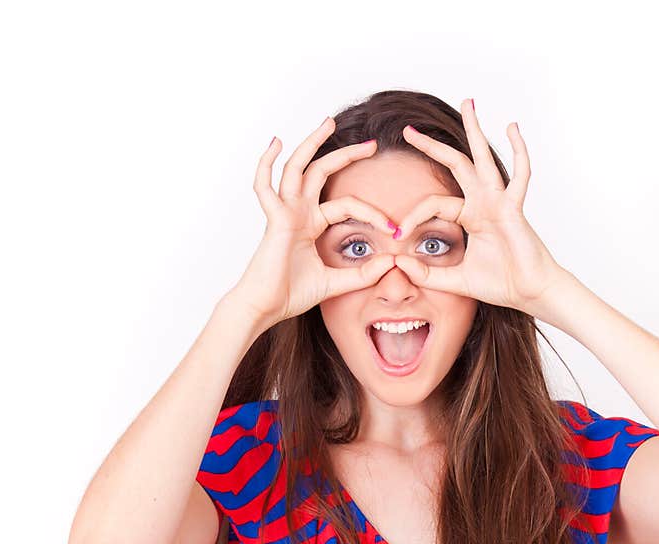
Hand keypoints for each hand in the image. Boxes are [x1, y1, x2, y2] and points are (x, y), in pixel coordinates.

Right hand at [226, 118, 396, 333]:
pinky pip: (264, 186)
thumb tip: (392, 264)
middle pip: (322, 172)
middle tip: (371, 144)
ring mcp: (284, 212)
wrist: (265, 307)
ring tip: (329, 121)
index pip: (346, 205)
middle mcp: (298, 212)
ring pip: (298, 167)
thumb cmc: (290, 295)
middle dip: (346, 155)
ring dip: (312, 143)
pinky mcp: (273, 219)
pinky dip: (266, 163)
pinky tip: (275, 142)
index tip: (394, 228)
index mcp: (311, 224)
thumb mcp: (335, 283)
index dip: (372, 213)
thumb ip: (361, 274)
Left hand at [390, 99, 563, 313]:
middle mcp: (483, 202)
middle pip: (455, 164)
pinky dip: (518, 151)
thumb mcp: (455, 280)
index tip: (397, 234)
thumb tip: (398, 263)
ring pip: (482, 159)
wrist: (530, 293)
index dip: (413, 216)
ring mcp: (500, 201)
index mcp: (470, 216)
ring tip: (467, 102)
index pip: (434, 204)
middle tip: (409, 129)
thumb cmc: (501, 284)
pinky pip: (520, 175)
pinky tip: (512, 127)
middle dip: (431, 146)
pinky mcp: (514, 208)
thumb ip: (427, 274)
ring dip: (474, 129)